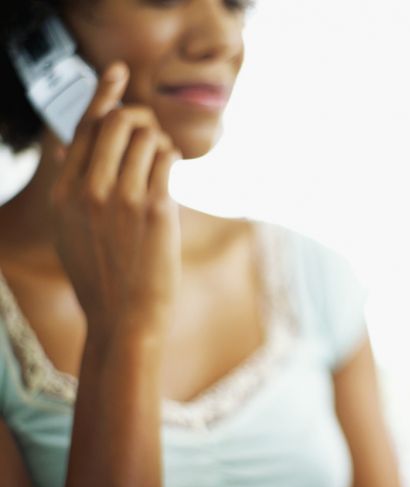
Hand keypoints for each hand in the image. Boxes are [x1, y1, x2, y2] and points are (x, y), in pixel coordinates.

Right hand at [49, 62, 181, 334]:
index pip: (83, 127)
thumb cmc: (103, 275)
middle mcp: (88, 190)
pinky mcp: (154, 209)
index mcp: (65, 192)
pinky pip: (166, 158)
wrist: (124, 318)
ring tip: (163, 158)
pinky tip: (172, 166)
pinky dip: (171, 156)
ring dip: (160, 140)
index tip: (119, 73)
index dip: (104, 94)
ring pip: (145, 137)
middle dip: (141, 118)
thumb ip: (70, 187)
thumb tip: (68, 148)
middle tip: (152, 132)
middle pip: (117, 122)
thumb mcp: (70, 230)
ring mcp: (121, 198)